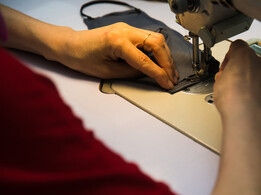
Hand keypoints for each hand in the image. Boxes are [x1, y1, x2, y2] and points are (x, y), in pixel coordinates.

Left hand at [58, 23, 178, 88]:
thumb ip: (131, 72)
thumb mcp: (107, 72)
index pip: (146, 60)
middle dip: (168, 62)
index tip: (167, 84)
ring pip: (156, 38)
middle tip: (172, 78)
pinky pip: (149, 38)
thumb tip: (148, 73)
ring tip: (170, 72)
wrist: (70, 45)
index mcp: (117, 41)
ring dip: (165, 56)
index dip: (159, 74)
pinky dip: (158, 51)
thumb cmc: (82, 58)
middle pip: (157, 43)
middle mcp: (125, 30)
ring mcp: (127, 28)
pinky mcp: (128, 30)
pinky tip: (161, 62)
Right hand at [214, 40, 260, 117]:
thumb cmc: (231, 99)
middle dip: (244, 71)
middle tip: (236, 84)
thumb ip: (224, 76)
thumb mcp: (218, 83)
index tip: (227, 67)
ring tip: (250, 95)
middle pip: (253, 61)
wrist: (245, 115)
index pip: (238, 47)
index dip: (231, 57)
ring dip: (259, 81)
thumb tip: (225, 79)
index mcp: (244, 56)